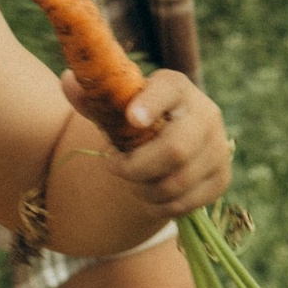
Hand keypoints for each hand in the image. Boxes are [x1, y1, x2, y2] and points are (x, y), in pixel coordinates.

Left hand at [69, 67, 231, 217]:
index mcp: (176, 88)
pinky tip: (150, 194)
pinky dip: (159, 205)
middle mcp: (206, 114)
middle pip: (175, 149)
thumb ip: (92, 99)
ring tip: (132, 180)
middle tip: (112, 167)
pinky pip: (185, 203)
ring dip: (143, 189)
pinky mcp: (221, 178)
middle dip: (136, 167)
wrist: (170, 142)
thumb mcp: (114, 110)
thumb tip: (66, 81)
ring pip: (177, 182)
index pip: (168, 89)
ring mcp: (218, 148)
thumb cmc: (135, 122)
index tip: (131, 119)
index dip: (150, 104)